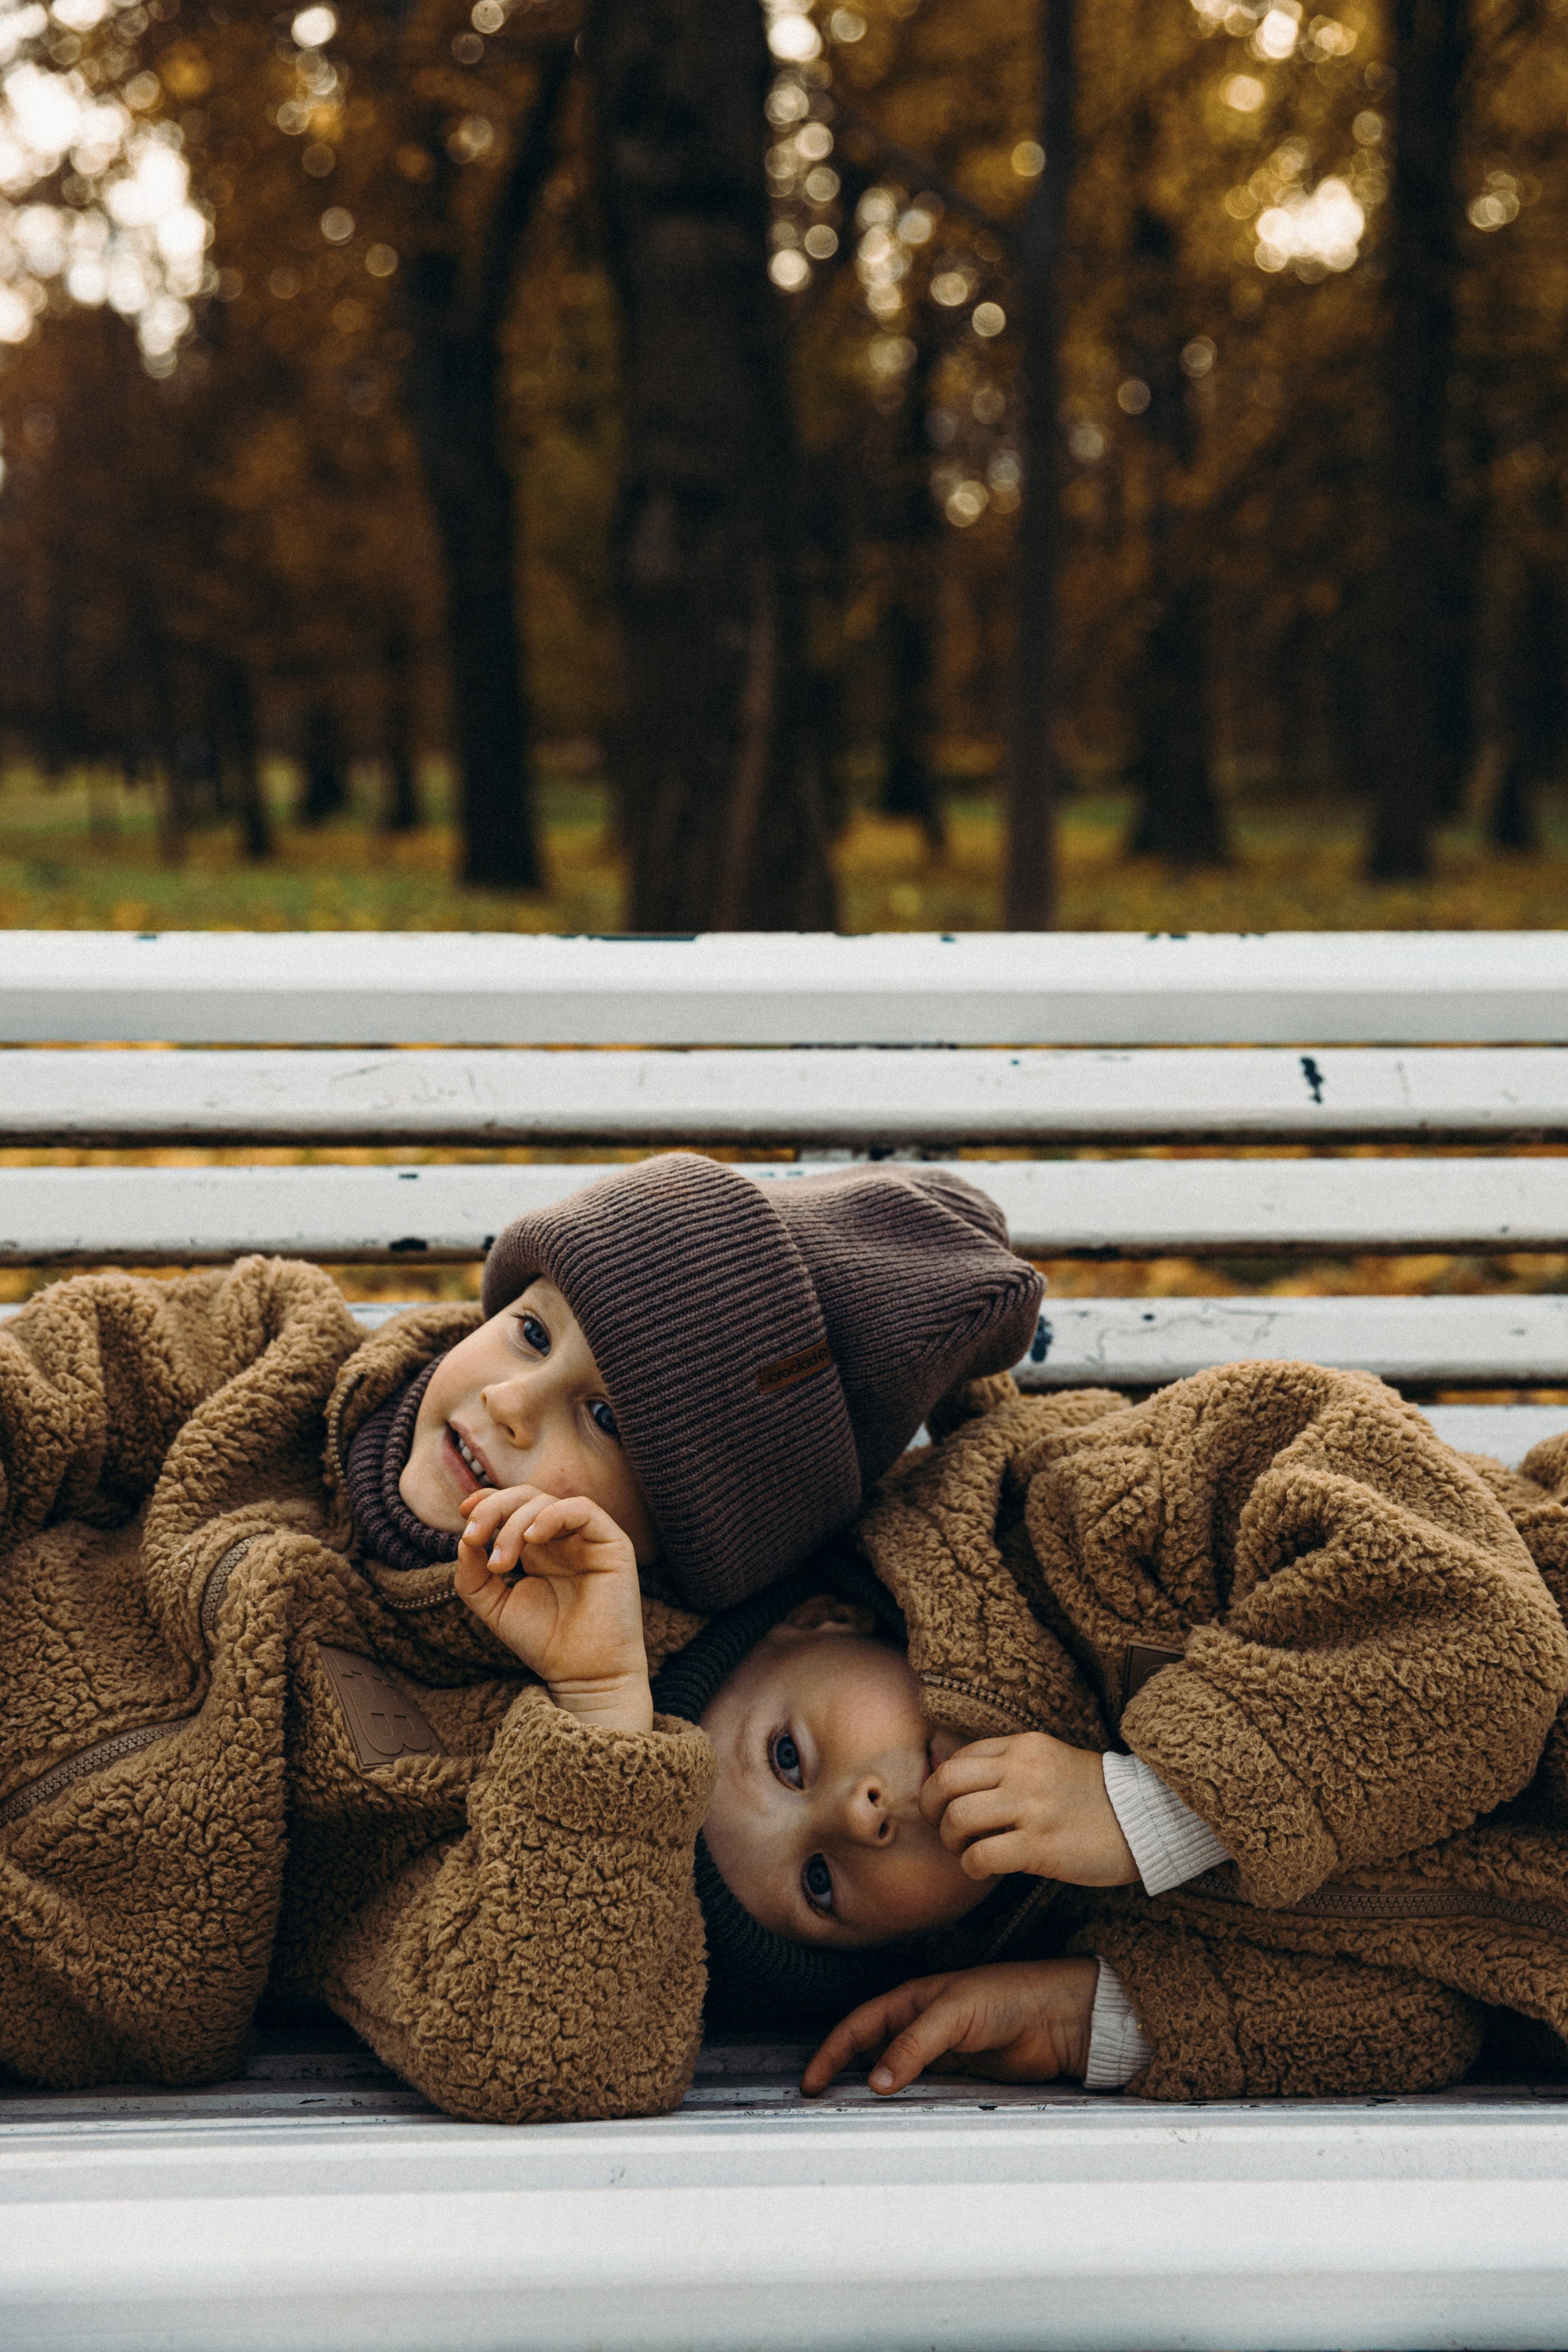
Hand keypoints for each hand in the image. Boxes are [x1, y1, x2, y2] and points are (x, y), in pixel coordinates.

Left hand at [455, 1483, 651, 1732]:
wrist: (582, 1674)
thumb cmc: (543, 1642)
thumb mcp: (495, 1607)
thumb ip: (473, 1576)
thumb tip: (465, 1541)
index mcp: (537, 1548)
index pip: (513, 1506)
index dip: (487, 1501)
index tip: (463, 1514)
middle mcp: (562, 1538)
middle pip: (525, 1497)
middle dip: (493, 1511)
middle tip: (474, 1539)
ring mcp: (586, 1539)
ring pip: (547, 1501)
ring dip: (514, 1524)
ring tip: (502, 1562)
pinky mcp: (611, 1543)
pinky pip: (583, 1510)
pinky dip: (553, 1515)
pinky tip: (533, 1537)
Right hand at [801, 1959, 1100, 2097]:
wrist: (1058, 2018)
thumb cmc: (1008, 1995)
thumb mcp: (953, 2012)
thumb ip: (914, 2044)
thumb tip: (876, 2080)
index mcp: (909, 2000)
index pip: (857, 2026)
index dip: (831, 2053)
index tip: (811, 2083)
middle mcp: (919, 2025)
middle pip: (869, 2053)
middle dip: (843, 2076)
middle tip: (822, 2108)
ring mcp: (938, 2053)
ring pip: (893, 2076)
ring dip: (873, 2095)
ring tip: (852, 2121)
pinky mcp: (960, 2077)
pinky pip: (922, 2093)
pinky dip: (905, 2106)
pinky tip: (897, 2122)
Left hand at [921, 1733, 1138, 1886]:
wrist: (1147, 1819)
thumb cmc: (1095, 1797)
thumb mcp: (1050, 1762)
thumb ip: (1010, 1766)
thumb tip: (959, 1785)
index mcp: (1024, 1747)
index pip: (959, 1758)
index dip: (942, 1786)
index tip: (947, 1806)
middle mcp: (1023, 1770)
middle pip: (946, 1781)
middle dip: (932, 1808)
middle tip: (943, 1828)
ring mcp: (1032, 1807)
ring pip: (958, 1818)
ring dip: (951, 1840)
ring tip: (966, 1850)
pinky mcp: (1041, 1846)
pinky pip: (982, 1856)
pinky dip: (972, 1867)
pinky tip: (986, 1870)